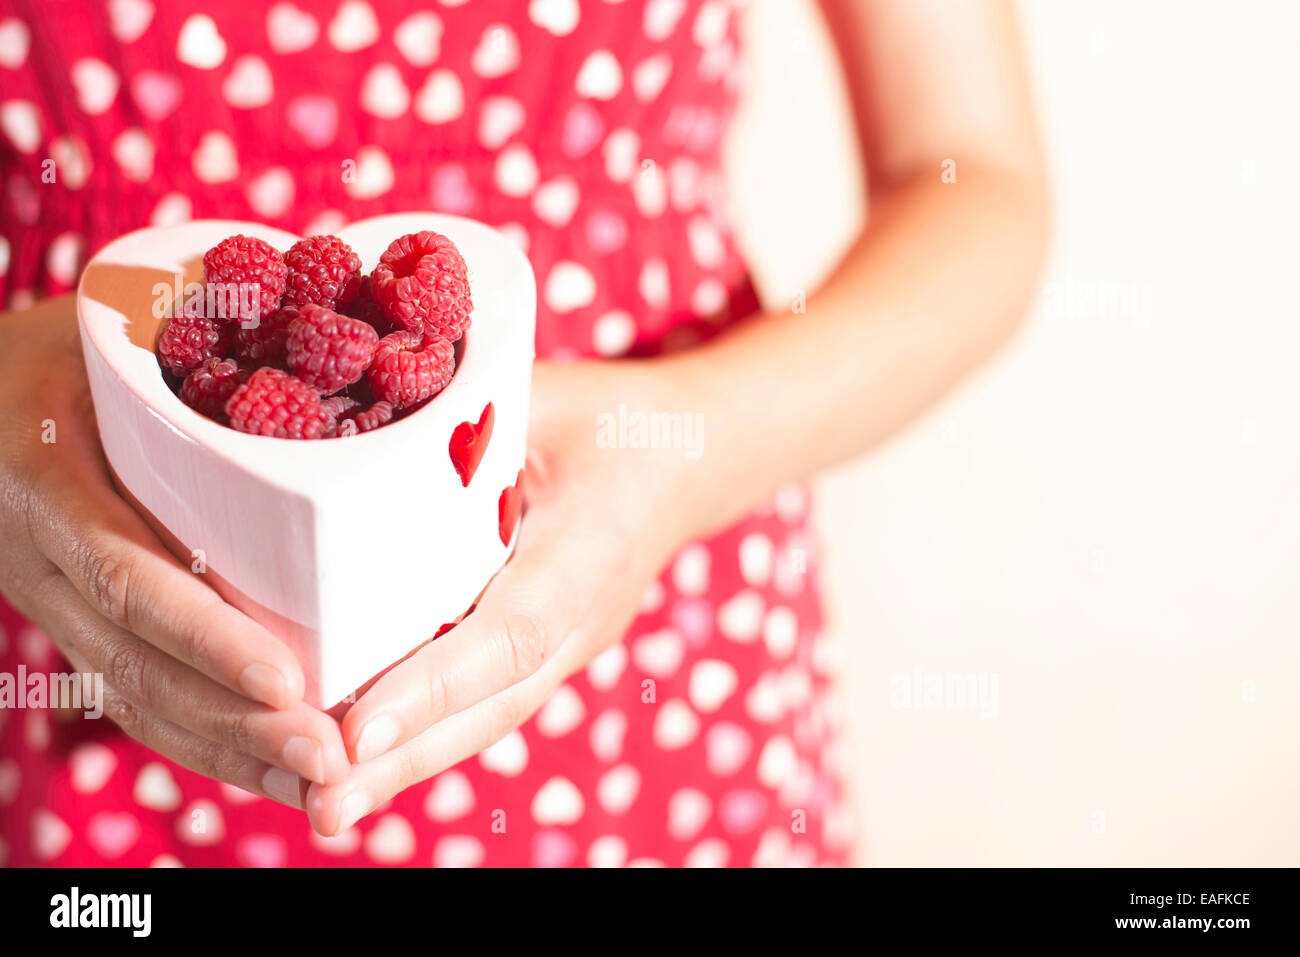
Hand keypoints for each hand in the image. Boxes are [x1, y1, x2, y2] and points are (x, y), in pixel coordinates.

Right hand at [0, 297, 349, 801]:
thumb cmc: (63, 345)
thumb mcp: (117, 325)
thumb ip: (197, 330)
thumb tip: (347, 311)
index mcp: (43, 480)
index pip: (125, 573)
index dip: (203, 634)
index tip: (287, 682)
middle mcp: (37, 557)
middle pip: (137, 662)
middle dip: (236, 723)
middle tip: (332, 758)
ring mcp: (50, 601)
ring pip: (138, 698)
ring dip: (230, 754)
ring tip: (323, 786)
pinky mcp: (78, 624)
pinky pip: (136, 696)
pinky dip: (206, 743)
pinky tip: (276, 772)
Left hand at [305, 359, 713, 833]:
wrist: (685, 458)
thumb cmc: (610, 418)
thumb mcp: (539, 394)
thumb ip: (459, 417)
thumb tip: (339, 422)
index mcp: (595, 546)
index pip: (515, 629)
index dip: (437, 683)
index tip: (360, 728)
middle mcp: (588, 613)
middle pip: (498, 704)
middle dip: (408, 759)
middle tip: (324, 806)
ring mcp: (575, 641)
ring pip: (491, 716)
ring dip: (410, 766)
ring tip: (327, 806)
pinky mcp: (551, 648)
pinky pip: (490, 701)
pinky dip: (429, 736)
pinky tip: (364, 763)